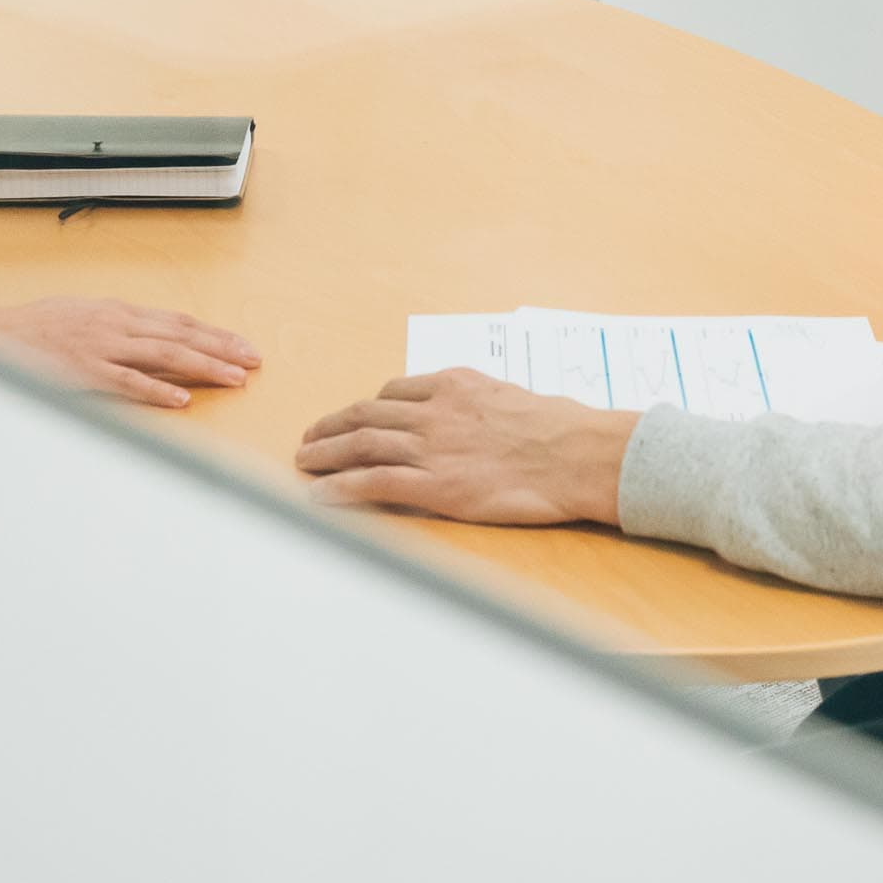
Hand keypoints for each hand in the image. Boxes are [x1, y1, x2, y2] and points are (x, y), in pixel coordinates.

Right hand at [0, 291, 260, 409]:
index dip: (213, 334)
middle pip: (180, 334)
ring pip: (164, 355)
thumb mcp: (84, 314)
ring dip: (202, 367)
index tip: (242, 346)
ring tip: (234, 378)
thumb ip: (118, 325)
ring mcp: (102, 348)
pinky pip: (127, 382)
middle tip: (254, 360)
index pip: (177, 321)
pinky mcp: (85, 372)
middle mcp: (116, 324)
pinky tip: (182, 400)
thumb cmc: (37, 328)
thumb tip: (150, 333)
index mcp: (118, 312)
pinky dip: (156, 391)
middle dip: (221, 348)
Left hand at [295, 370, 637, 524]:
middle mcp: (434, 411)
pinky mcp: (436, 485)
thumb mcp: (511, 396)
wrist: (579, 453)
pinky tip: (320, 496)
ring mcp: (432, 447)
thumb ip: (479, 403)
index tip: (353, 416)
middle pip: (367, 414)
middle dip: (332, 426)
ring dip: (325, 454)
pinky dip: (340, 488)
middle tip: (310, 437)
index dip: (367, 406)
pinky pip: (374, 483)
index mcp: (453, 385)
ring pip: (362, 445)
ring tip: (304, 462)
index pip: (395, 392)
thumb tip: (475, 413)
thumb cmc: (560, 427)